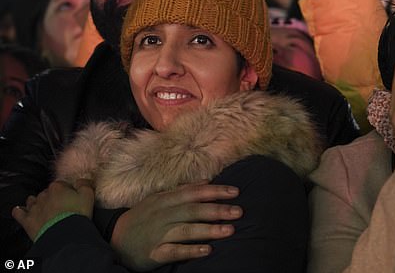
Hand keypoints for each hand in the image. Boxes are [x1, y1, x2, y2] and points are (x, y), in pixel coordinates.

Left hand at [12, 179, 93, 240]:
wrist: (64, 234)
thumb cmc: (77, 214)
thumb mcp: (88, 195)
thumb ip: (84, 184)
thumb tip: (80, 181)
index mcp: (58, 187)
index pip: (62, 185)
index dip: (68, 191)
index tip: (72, 198)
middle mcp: (44, 195)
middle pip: (47, 193)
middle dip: (53, 197)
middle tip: (61, 206)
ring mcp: (34, 207)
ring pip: (32, 200)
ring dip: (37, 203)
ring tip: (44, 209)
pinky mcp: (27, 220)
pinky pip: (18, 212)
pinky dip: (21, 211)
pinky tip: (24, 212)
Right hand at [111, 182, 241, 271]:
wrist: (114, 238)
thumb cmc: (143, 217)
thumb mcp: (159, 198)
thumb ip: (183, 190)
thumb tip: (207, 181)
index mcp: (165, 200)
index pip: (194, 193)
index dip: (215, 191)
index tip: (235, 192)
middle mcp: (163, 215)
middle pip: (193, 210)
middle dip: (217, 210)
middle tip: (239, 211)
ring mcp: (158, 235)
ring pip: (186, 230)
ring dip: (209, 230)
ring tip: (229, 230)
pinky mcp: (154, 253)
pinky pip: (174, 251)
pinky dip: (191, 251)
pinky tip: (207, 251)